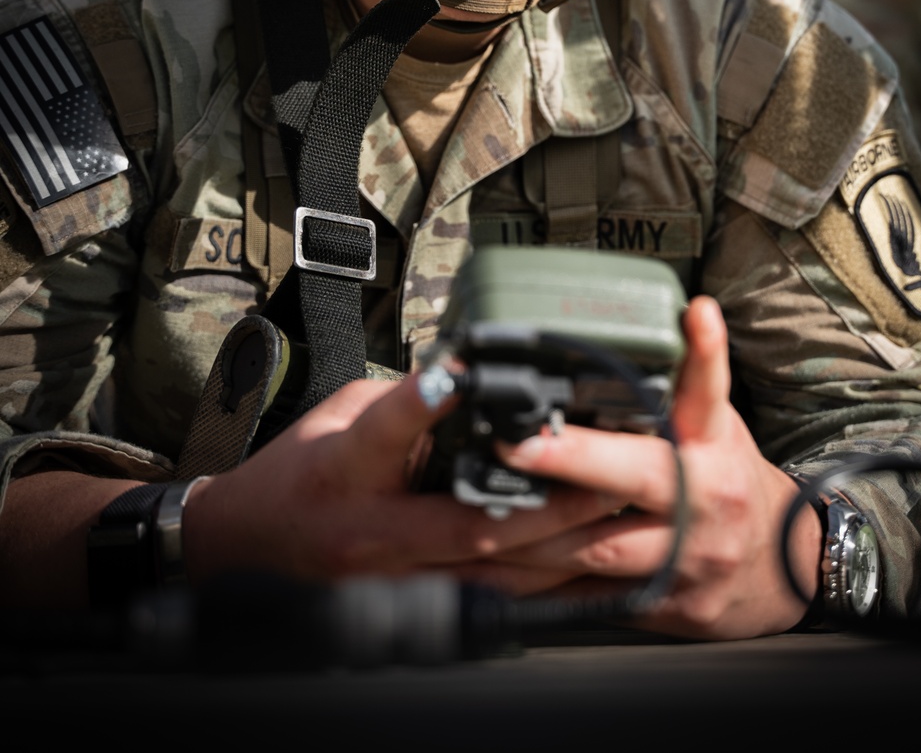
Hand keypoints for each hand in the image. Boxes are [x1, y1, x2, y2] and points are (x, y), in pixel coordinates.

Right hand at [182, 372, 618, 585]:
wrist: (243, 547)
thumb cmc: (298, 470)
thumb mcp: (341, 416)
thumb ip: (405, 403)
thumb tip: (475, 380)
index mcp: (343, 467)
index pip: (386, 428)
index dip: (425, 403)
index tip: (465, 375)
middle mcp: (368, 530)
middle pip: (467, 524)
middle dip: (545, 506)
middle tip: (606, 478)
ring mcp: (388, 580)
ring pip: (487, 575)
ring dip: (555, 553)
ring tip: (614, 522)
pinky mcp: (405, 606)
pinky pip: (483, 601)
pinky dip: (534, 586)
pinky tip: (579, 571)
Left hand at [493, 296, 822, 638]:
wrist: (783, 568)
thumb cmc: (728, 477)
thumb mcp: (714, 423)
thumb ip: (678, 384)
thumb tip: (666, 315)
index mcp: (715, 442)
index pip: (707, 391)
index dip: (701, 355)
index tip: (693, 316)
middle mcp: (705, 496)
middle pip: (638, 475)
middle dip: (570, 460)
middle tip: (510, 445)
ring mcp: (688, 557)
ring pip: (600, 547)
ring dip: (531, 534)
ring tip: (472, 516)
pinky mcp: (665, 604)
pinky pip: (589, 597)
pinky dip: (537, 587)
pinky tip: (488, 577)